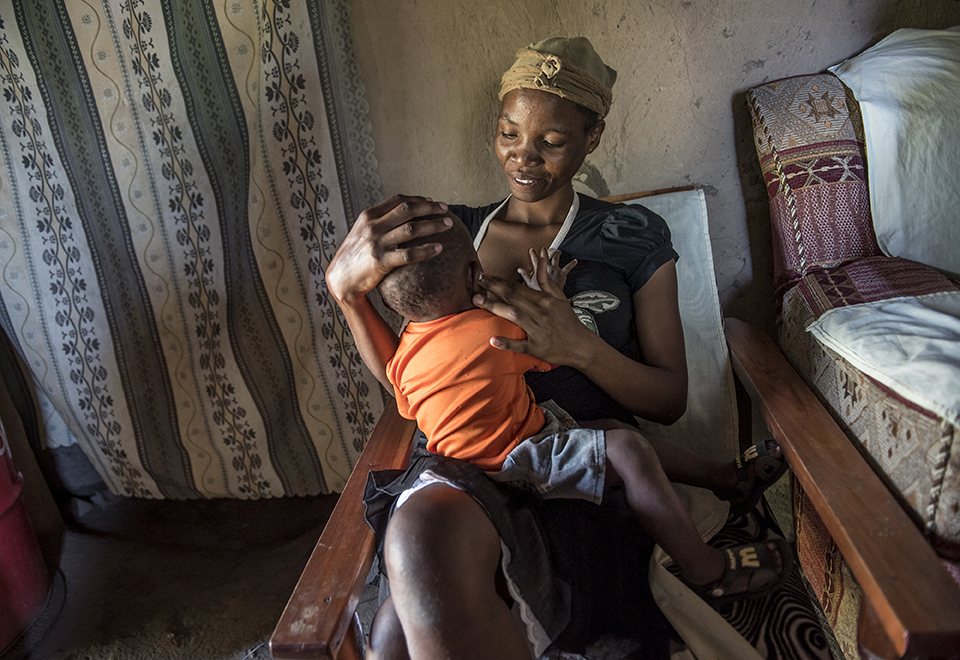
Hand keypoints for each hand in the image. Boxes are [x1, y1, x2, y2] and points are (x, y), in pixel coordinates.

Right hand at [326, 195, 451, 304]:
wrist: (340, 278)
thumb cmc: (355, 255)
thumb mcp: (362, 232)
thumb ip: (379, 221)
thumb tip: (402, 212)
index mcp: (369, 216)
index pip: (398, 201)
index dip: (418, 199)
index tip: (432, 201)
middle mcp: (373, 226)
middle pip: (408, 210)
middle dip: (430, 208)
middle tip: (445, 210)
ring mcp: (377, 244)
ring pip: (412, 229)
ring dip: (433, 225)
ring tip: (448, 224)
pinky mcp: (381, 262)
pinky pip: (409, 254)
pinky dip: (426, 250)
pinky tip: (439, 248)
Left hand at [472, 273, 595, 366]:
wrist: (582, 346)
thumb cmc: (568, 321)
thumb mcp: (559, 298)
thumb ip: (546, 280)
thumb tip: (542, 260)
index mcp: (545, 300)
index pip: (518, 288)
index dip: (500, 281)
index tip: (484, 275)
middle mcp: (541, 313)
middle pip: (514, 298)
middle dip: (494, 289)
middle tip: (476, 282)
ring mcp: (539, 331)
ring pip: (515, 317)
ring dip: (495, 308)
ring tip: (477, 301)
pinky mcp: (537, 348)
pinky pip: (521, 345)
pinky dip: (507, 343)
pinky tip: (492, 340)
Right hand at [518, 248, 576, 292]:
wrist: (550, 295)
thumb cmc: (539, 291)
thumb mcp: (529, 283)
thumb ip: (524, 275)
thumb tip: (519, 269)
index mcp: (539, 269)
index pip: (535, 260)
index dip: (533, 254)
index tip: (531, 249)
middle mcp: (547, 268)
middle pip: (545, 257)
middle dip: (544, 252)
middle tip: (543, 248)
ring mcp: (555, 270)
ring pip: (556, 259)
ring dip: (557, 254)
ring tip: (558, 251)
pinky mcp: (562, 274)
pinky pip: (568, 268)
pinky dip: (572, 264)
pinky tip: (575, 261)